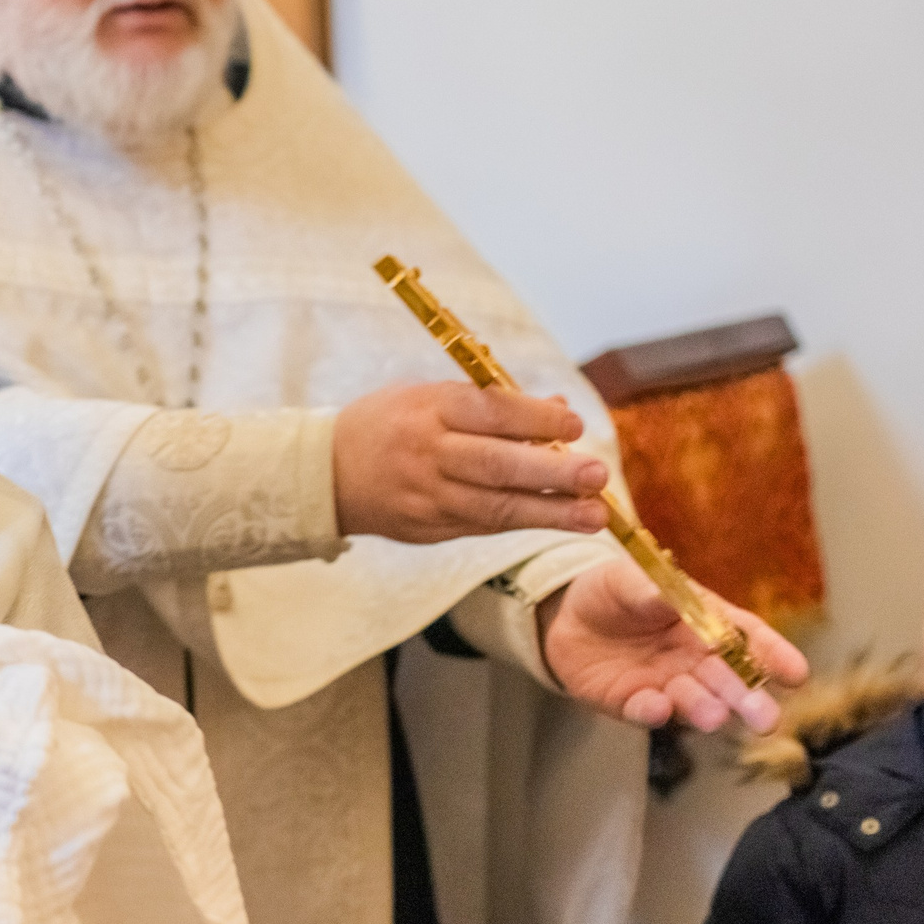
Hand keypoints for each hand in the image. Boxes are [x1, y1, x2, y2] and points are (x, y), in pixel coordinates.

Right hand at [333, 383, 607, 543]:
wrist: (327, 472)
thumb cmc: (391, 423)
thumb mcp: (430, 396)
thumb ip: (493, 404)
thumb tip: (560, 412)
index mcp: (428, 408)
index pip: (488, 412)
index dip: (534, 421)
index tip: (574, 427)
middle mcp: (427, 452)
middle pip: (495, 465)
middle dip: (550, 472)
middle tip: (596, 474)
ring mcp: (427, 495)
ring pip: (495, 505)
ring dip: (550, 512)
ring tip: (594, 515)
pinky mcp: (428, 527)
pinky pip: (484, 523)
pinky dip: (524, 522)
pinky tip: (559, 520)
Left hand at [537, 555, 808, 732]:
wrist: (566, 616)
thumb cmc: (612, 592)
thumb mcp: (628, 578)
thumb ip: (650, 589)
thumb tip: (669, 595)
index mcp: (706, 622)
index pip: (747, 638)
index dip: (773, 655)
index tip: (795, 673)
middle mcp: (695, 660)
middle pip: (728, 681)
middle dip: (748, 700)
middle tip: (765, 717)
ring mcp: (666, 685)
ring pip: (693, 702)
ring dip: (705, 710)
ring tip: (715, 716)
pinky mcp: (632, 703)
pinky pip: (645, 711)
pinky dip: (652, 712)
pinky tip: (657, 707)